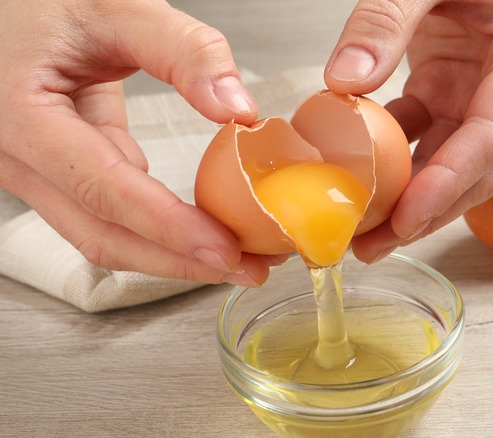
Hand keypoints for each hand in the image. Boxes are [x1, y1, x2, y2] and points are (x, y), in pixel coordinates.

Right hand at [0, 0, 281, 285]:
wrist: (9, 8)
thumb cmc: (47, 0)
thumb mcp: (118, 6)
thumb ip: (184, 51)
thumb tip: (239, 108)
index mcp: (21, 115)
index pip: (103, 189)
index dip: (167, 227)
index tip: (224, 248)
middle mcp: (16, 156)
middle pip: (101, 234)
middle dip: (178, 260)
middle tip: (246, 268)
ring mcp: (31, 171)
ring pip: (101, 234)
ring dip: (170, 253)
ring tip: (235, 258)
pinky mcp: (55, 171)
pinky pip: (104, 213)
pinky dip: (155, 228)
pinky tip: (201, 229)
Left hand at [324, 0, 492, 261]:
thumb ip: (386, 20)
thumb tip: (344, 82)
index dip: (450, 181)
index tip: (407, 217)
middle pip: (476, 168)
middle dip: (426, 212)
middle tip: (373, 246)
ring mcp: (485, 97)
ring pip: (449, 165)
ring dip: (406, 199)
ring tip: (361, 233)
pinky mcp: (453, 97)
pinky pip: (422, 140)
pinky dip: (388, 162)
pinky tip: (356, 182)